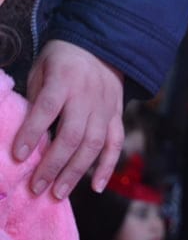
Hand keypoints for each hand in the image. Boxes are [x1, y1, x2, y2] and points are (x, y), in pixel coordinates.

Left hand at [13, 40, 124, 199]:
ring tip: (59, 193)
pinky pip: (116, 143)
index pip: (47, 109)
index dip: (32, 133)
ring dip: (76, 172)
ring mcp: (106, 107)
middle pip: (73, 135)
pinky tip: (97, 187)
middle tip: (37, 187)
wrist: (103, 47)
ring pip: (94, 144)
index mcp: (64, 80)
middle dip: (54, 164)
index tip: (18, 156)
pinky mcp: (117, 115)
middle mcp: (88, 96)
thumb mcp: (41, 69)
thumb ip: (36, 98)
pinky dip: (108, 166)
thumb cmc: (62, 60)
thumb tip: (28, 135)